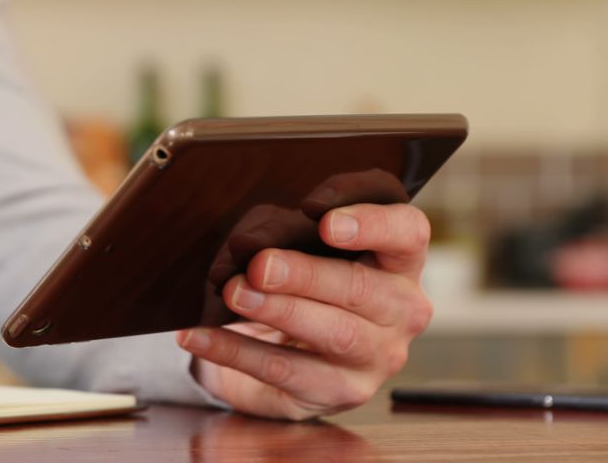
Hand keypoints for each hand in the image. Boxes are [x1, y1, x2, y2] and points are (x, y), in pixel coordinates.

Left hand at [177, 203, 432, 419]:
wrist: (279, 350)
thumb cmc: (294, 282)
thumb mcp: (288, 243)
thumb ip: (278, 232)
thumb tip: (249, 246)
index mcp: (399, 259)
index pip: (408, 231)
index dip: (370, 221)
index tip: (319, 216)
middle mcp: (401, 308)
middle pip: (365, 287)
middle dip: (307, 274)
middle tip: (261, 265)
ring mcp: (378, 355)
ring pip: (336, 333)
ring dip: (279, 311)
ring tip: (236, 293)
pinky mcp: (341, 391)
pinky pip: (285, 370)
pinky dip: (236, 350)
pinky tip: (199, 334)